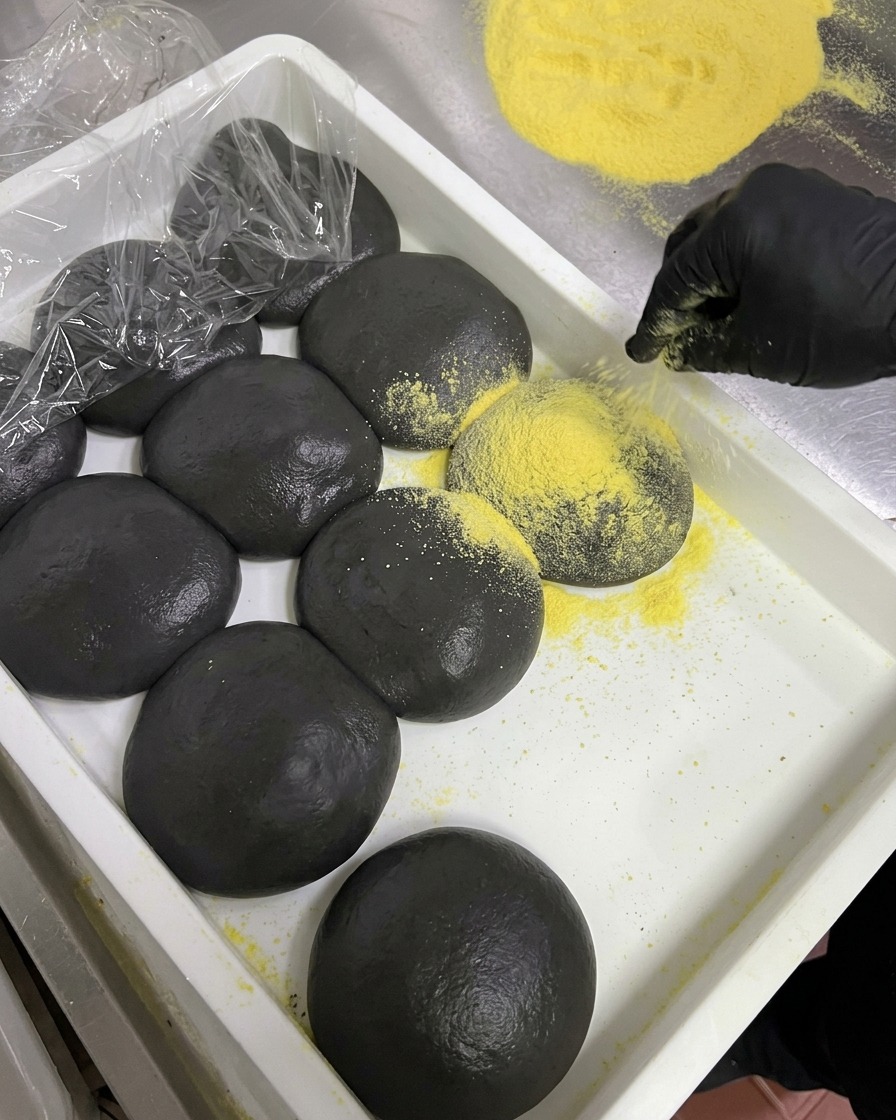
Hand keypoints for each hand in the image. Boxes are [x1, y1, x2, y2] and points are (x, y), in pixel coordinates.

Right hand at [625, 164, 895, 386]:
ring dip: (713, 276)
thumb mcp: (761, 348)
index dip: (655, 323)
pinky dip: (746, 261)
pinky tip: (753, 296)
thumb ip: (704, 347)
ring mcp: (792, 187)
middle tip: (677, 333)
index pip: (676, 279)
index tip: (642, 352)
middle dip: (681, 292)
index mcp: (736, 222)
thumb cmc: (841, 325)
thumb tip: (677, 350)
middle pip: (693, 243)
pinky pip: (761, 226)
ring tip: (716, 320)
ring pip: (727, 231)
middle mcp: (757, 191)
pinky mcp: (821, 197)